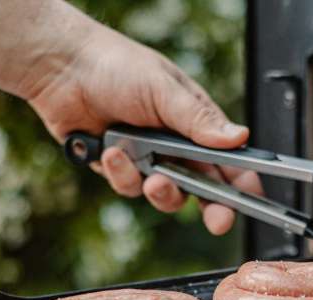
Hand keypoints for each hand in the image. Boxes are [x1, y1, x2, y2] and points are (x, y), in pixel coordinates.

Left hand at [27, 26, 259, 234]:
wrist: (61, 68)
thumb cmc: (115, 66)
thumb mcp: (164, 90)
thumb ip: (199, 120)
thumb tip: (236, 138)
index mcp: (196, 124)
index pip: (229, 160)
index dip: (242, 182)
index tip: (250, 200)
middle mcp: (176, 146)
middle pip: (204, 188)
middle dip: (214, 207)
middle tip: (218, 220)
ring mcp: (148, 160)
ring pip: (166, 196)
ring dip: (161, 191)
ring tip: (151, 176)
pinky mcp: (120, 169)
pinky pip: (129, 188)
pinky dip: (122, 173)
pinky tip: (112, 152)